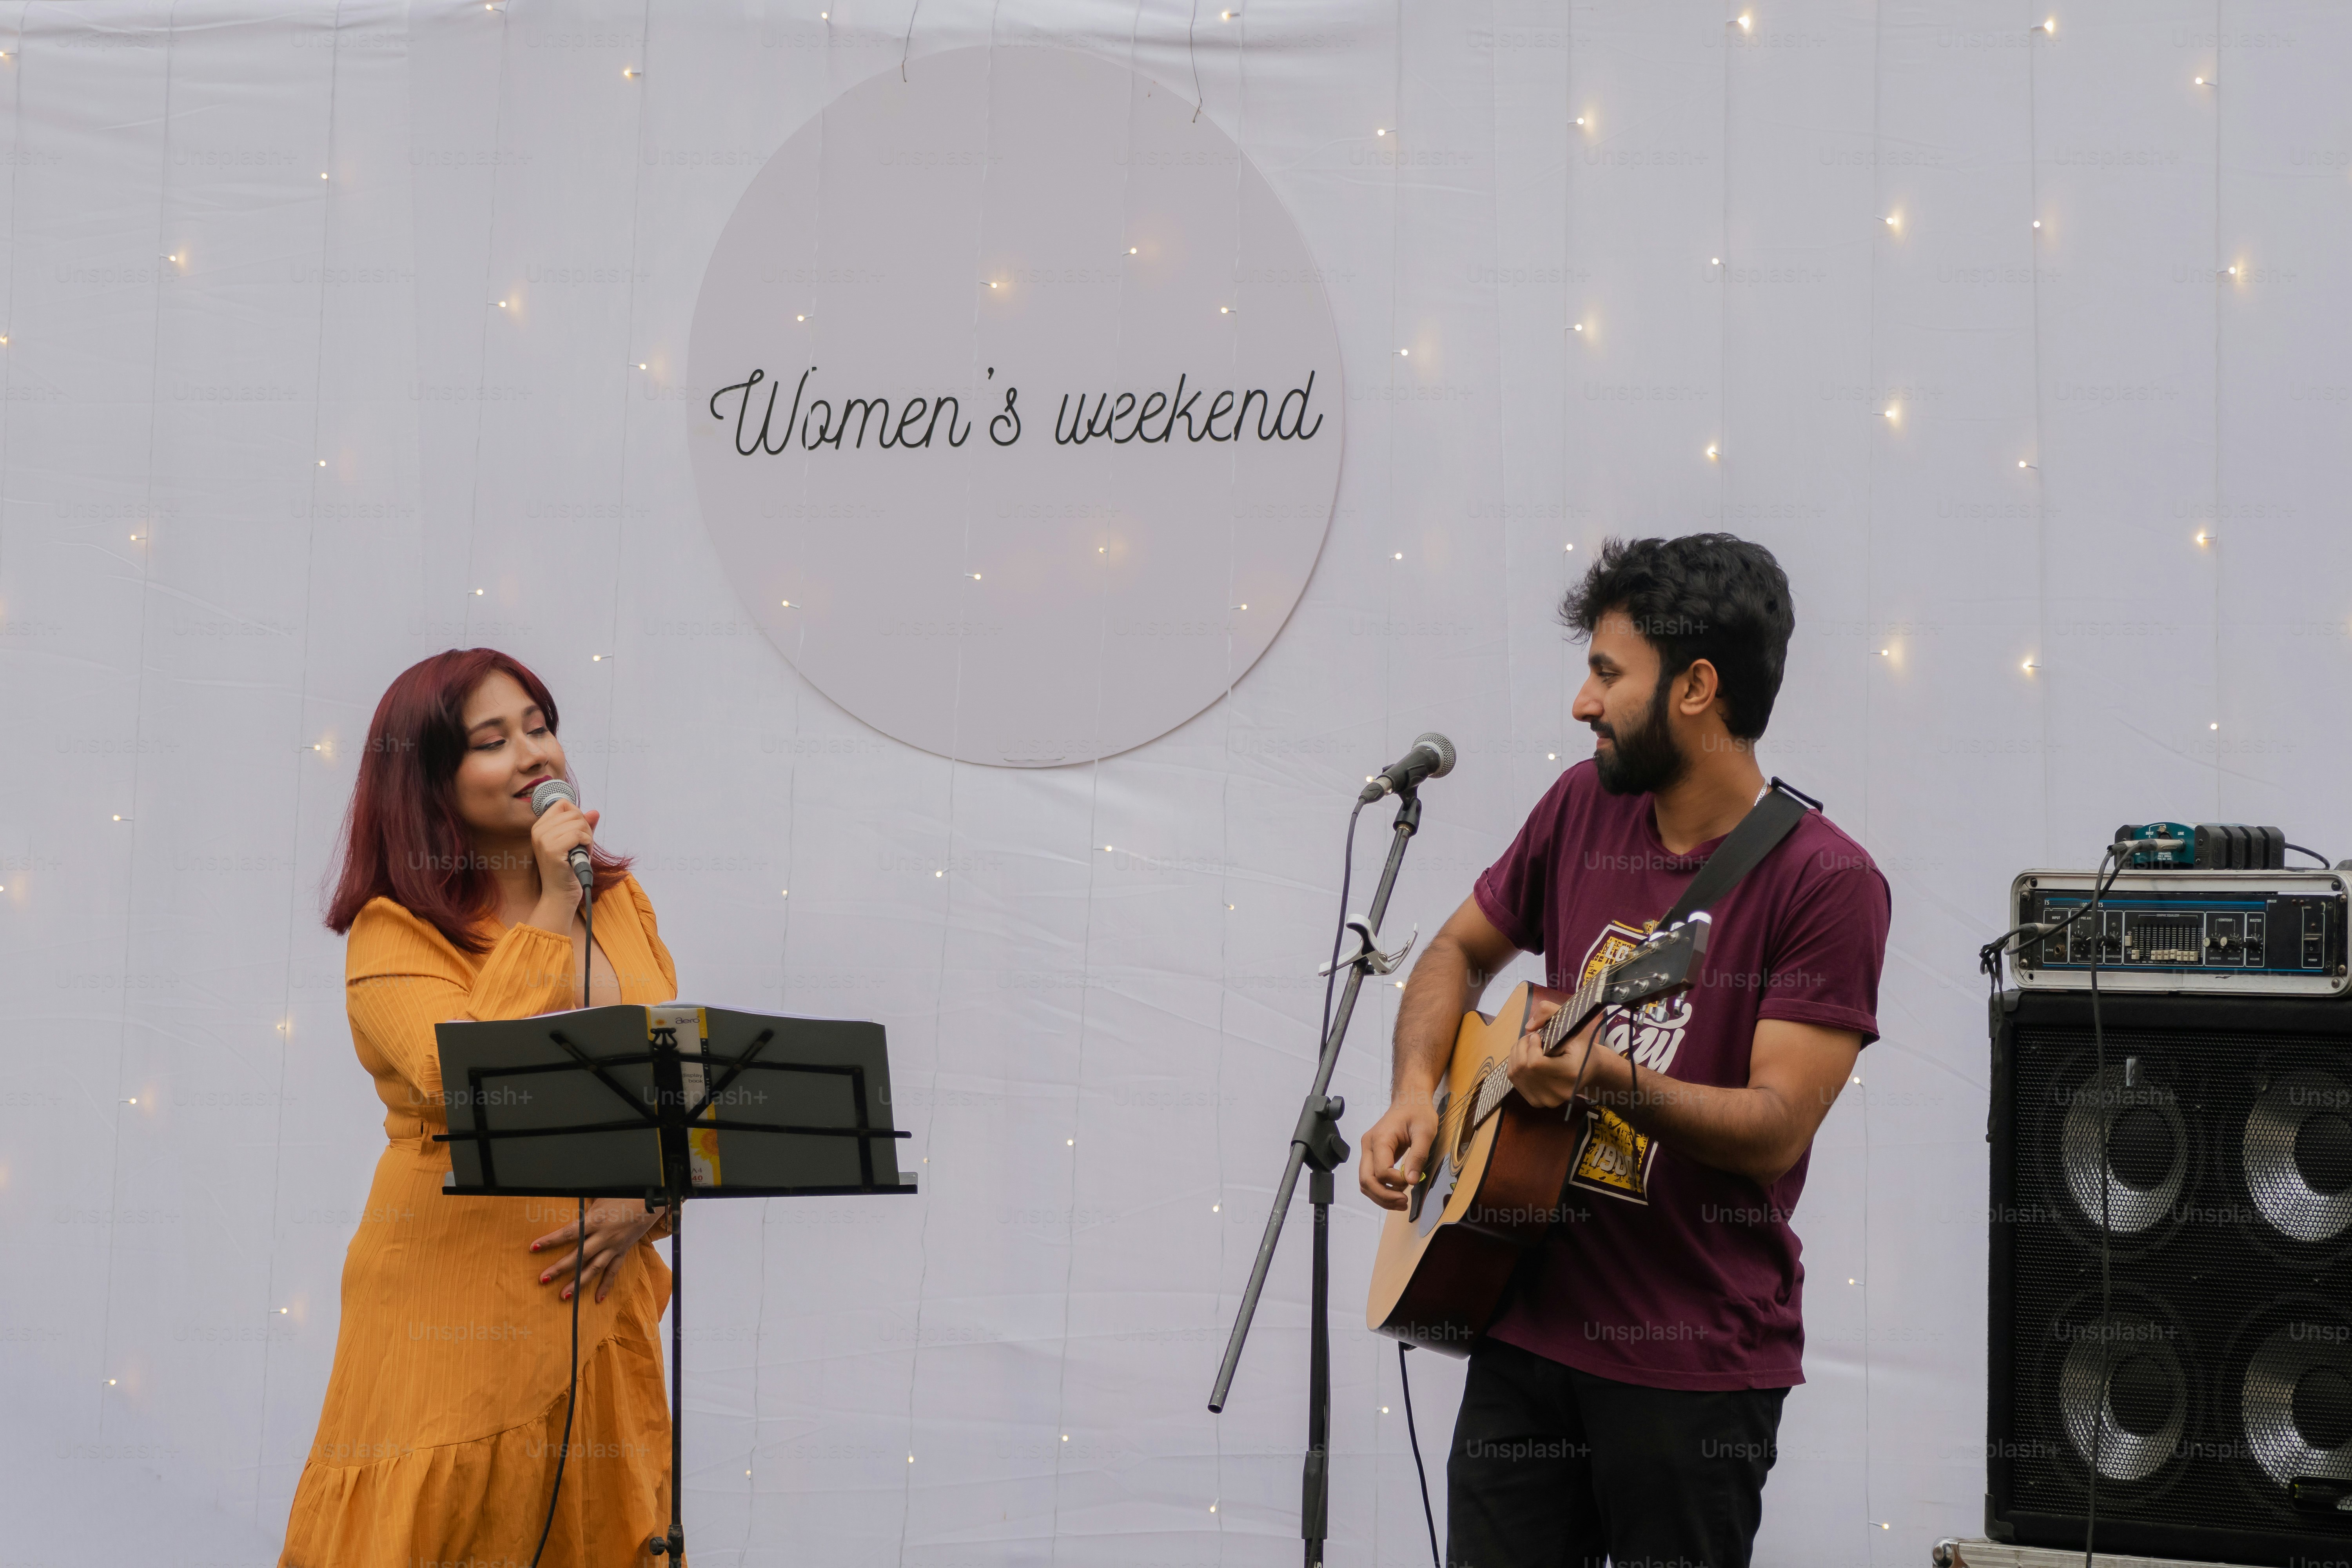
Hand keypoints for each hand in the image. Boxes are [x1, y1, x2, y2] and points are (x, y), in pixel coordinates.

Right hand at [525, 797, 599, 931]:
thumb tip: (594, 812)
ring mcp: (543, 840)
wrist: (560, 894)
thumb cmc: (568, 868)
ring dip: (587, 838)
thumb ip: (584, 826)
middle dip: (585, 828)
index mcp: (540, 826)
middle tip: (582, 846)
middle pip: (573, 812)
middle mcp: (538, 830)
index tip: (578, 832)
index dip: (577, 815)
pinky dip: (587, 844)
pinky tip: (582, 855)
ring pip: (578, 822)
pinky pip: (578, 834)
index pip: (563, 803)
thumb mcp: (577, 843)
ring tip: (581, 852)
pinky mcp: (552, 850)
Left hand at [530, 1200, 663, 1303]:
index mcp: (596, 1220)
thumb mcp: (600, 1197)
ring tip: (564, 1296)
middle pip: (579, 1255)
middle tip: (543, 1279)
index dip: (551, 1240)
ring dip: (579, 1283)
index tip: (534, 1247)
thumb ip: (584, 1208)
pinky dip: (606, 1285)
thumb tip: (563, 1203)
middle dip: (560, 1268)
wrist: (650, 1202)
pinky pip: (613, 1271)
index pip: (569, 1233)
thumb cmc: (623, 1196)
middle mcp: (604, 1237)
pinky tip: (597, 1300)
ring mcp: (614, 1246)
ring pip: (594, 1268)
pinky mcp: (622, 1252)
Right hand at [1357, 1089, 1439, 1210]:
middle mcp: (1368, 1146)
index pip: (1380, 1171)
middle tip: (1403, 1202)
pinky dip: (1380, 1190)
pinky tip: (1395, 1194)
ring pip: (1365, 1183)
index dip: (1395, 1182)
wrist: (1410, 1100)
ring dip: (1381, 1197)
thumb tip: (1411, 1181)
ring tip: (1401, 1203)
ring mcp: (1368, 1151)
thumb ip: (1418, 1156)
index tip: (1411, 1181)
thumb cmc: (1418, 1112)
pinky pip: (1370, 1178)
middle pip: (1366, 1180)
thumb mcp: (1425, 1132)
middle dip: (1384, 1196)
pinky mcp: (1372, 1155)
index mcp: (1380, 1139)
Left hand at [1508, 1007, 1605, 1109]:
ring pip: (1515, 1074)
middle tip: (1532, 1038)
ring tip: (1528, 1046)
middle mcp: (1559, 1093)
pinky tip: (1526, 1057)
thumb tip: (1528, 1027)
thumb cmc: (1580, 1044)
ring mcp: (1547, 1101)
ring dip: (1516, 1054)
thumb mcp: (1572, 1022)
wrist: (1590, 1068)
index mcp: (1571, 1074)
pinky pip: (1514, 1080)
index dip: (1531, 1045)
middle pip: (1523, 1068)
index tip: (1539, 1035)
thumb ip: (1549, 1011)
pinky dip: (1515, 1064)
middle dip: (1522, 1046)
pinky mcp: (1537, 1102)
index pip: (1536, 1063)